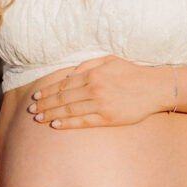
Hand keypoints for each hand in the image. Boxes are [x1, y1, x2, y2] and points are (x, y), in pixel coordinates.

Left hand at [28, 55, 175, 129]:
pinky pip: (83, 122)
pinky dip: (67, 124)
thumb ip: (89, 64)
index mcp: (93, 74)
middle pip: (62, 99)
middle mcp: (94, 88)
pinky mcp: (108, 117)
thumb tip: (70, 73)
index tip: (36, 97)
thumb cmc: (132, 73)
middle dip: (45, 105)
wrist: (155, 88)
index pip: (63, 84)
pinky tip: (55, 125)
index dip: (47, 91)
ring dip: (51, 115)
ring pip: (69, 111)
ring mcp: (101, 104)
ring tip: (38, 119)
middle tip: (31, 111)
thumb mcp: (110, 60)